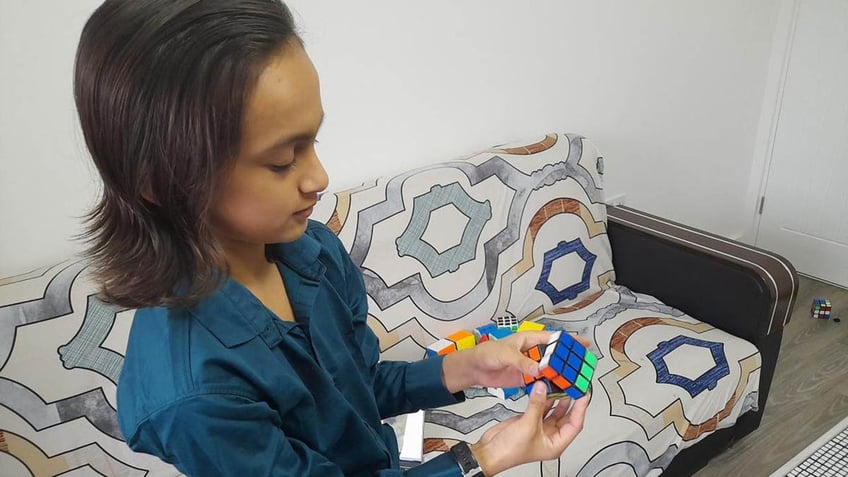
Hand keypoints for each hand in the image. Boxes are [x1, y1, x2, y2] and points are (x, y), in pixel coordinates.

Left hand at [442, 331, 591, 391]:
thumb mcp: (505, 354)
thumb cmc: (486, 353)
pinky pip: (541, 380)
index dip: (568, 341)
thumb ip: (522, 362)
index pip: (552, 339)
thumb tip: (538, 368)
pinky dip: (550, 384)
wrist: (474, 369)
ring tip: (575, 378)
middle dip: (569, 359)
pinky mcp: (525, 378)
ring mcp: (529, 365)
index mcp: (528, 340)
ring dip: (561, 373)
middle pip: (555, 355)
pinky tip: (559, 389)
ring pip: (550, 369)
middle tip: (582, 365)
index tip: (582, 343)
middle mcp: (531, 352)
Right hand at [470, 381, 589, 475]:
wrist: (490, 451)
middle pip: (566, 417)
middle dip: (570, 402)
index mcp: (556, 444)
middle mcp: (550, 437)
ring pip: (553, 411)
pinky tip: (544, 390)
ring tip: (561, 385)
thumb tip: (543, 389)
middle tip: (574, 387)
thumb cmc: (510, 451)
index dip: (580, 408)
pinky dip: (542, 399)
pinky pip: (540, 408)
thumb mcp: (528, 425)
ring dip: (556, 399)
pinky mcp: (529, 422)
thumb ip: (537, 404)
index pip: (575, 424)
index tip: (583, 394)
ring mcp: (539, 429)